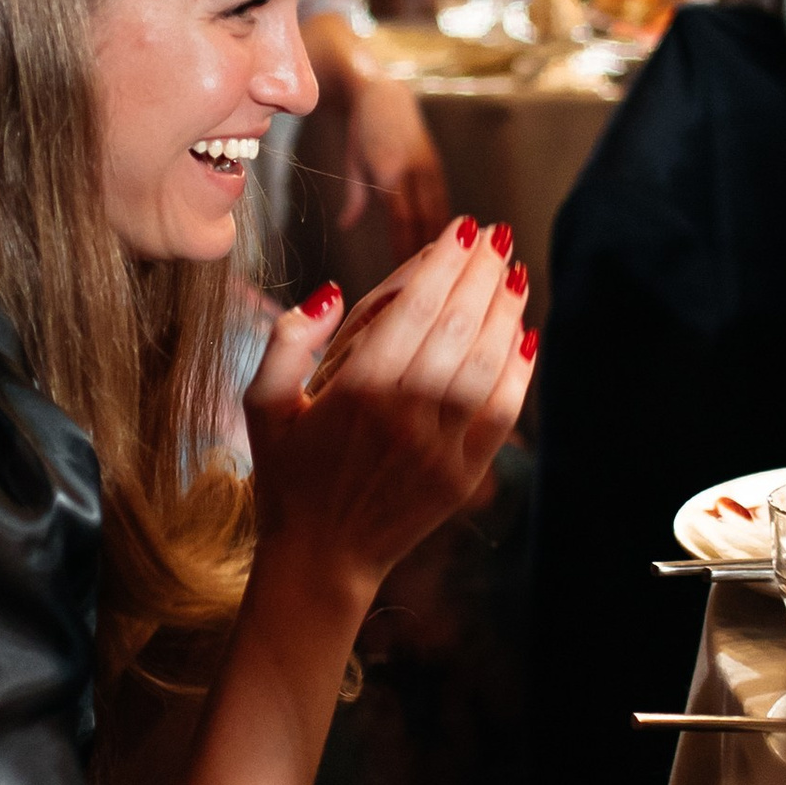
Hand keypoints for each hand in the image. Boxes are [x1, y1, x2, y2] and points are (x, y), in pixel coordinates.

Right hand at [244, 219, 532, 606]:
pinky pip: (502, 410)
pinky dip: (518, 368)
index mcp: (355, 390)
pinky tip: (524, 334)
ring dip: (506, 311)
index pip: (415, 306)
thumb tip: (331, 292)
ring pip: (487, 362)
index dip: (445, 260)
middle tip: (496, 237)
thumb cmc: (287, 473)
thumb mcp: (261, 404)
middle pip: (458, 324)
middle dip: (482, 272)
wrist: (322, 557)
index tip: (464, 227)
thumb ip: (287, 341)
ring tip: (513, 274)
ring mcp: (440, 446)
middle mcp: (404, 414)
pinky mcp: (464, 473)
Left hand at [341, 67, 450, 251]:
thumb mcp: (352, 161)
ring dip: (439, 238)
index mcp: (389, 168)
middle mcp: (414, 167)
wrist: (384, 92)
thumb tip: (345, 226)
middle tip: (422, 280)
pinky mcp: (437, 164)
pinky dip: (444, 221)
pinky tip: (444, 240)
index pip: (400, 216)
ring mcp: (429, 165)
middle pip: (423, 217)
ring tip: (438, 267)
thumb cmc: (361, 129)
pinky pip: (443, 198)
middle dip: (423, 248)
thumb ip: (355, 196)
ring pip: (438, 209)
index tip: (401, 267)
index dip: (404, 244)